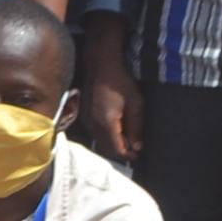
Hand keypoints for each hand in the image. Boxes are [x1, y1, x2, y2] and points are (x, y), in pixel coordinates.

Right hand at [79, 27, 141, 161]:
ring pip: (99, 141)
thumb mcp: (135, 103)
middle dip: (120, 151)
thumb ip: (136, 127)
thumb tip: (137, 147)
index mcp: (107, 123)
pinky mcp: (83, 115)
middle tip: (134, 149)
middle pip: (107, 148)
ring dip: (112, 143)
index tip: (138, 155)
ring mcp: (86, 120)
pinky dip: (104, 135)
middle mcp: (94, 124)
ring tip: (125, 139)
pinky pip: (94, 132)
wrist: (101, 65)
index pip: (117, 149)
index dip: (128, 155)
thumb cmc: (121, 81)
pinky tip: (114, 129)